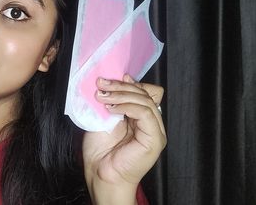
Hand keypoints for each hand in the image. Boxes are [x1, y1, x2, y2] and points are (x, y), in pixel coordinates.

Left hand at [82, 74, 165, 203]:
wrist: (100, 174)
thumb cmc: (100, 151)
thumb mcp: (104, 118)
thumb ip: (113, 102)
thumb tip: (113, 82)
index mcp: (142, 118)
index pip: (147, 92)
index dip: (130, 84)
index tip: (109, 80)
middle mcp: (152, 123)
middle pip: (146, 93)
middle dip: (121, 86)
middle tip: (101, 85)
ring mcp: (156, 131)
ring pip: (146, 100)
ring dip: (121, 95)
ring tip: (102, 97)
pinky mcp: (155, 139)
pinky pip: (145, 113)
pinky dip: (127, 106)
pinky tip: (112, 109)